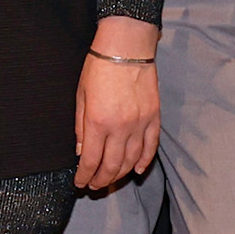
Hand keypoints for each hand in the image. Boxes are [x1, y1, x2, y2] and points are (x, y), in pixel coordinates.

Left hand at [74, 19, 161, 190]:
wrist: (127, 46)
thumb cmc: (99, 67)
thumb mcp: (81, 96)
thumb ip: (81, 127)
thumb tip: (81, 152)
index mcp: (98, 121)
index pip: (91, 160)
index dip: (84, 176)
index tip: (80, 183)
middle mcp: (121, 127)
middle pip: (112, 166)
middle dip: (101, 180)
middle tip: (94, 186)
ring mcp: (140, 124)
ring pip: (131, 160)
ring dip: (119, 175)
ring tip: (110, 180)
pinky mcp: (154, 117)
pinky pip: (151, 146)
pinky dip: (144, 161)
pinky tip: (136, 170)